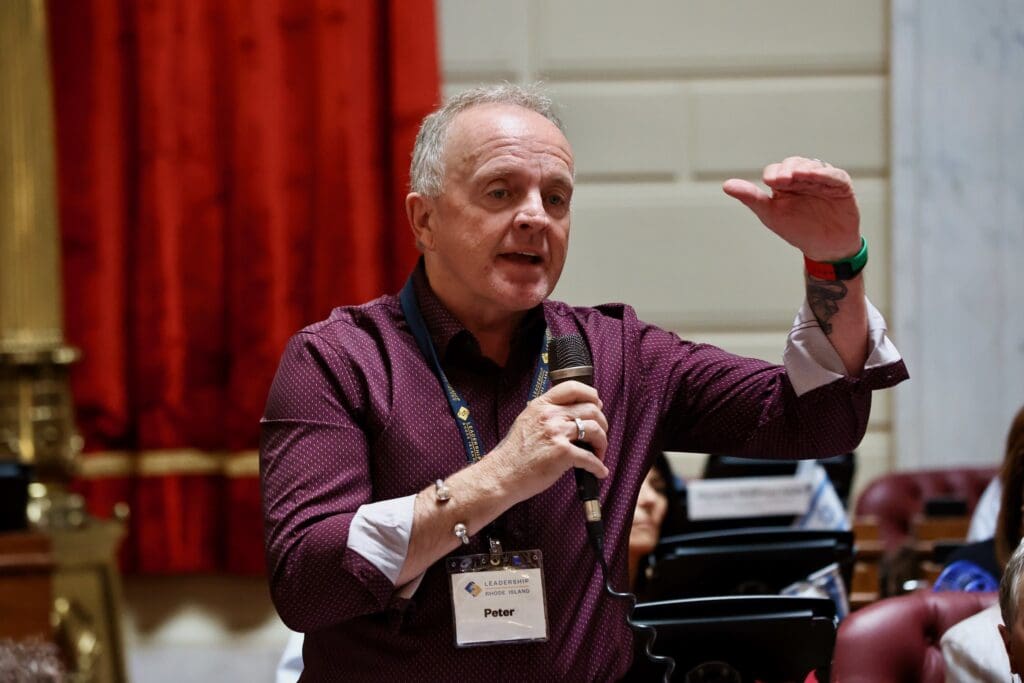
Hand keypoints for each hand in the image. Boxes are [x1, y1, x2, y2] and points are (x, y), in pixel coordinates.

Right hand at [488, 380, 607, 504]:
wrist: (502, 474)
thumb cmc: (514, 453)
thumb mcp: (526, 420)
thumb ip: (547, 413)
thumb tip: (571, 413)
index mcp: (542, 405)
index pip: (573, 387)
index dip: (591, 395)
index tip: (597, 405)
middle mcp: (550, 415)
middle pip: (591, 409)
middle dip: (602, 423)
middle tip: (600, 436)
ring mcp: (556, 433)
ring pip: (595, 429)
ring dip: (603, 443)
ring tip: (599, 453)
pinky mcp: (562, 453)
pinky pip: (590, 458)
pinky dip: (598, 467)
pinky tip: (599, 471)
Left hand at [722, 156, 860, 261]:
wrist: (824, 247)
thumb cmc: (797, 229)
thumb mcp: (771, 214)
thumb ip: (751, 198)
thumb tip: (726, 185)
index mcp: (785, 182)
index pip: (776, 170)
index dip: (774, 174)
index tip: (770, 181)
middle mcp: (803, 177)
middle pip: (794, 165)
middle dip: (788, 170)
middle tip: (782, 179)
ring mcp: (822, 179)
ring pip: (813, 166)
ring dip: (805, 169)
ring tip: (798, 175)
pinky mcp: (840, 185)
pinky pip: (834, 176)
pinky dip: (824, 174)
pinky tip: (815, 175)